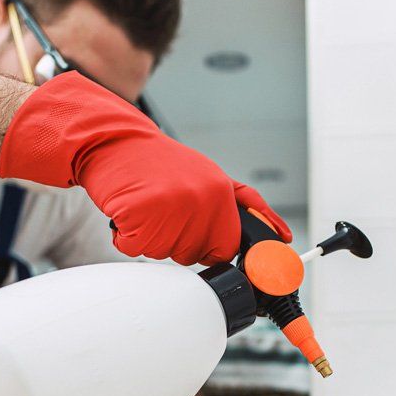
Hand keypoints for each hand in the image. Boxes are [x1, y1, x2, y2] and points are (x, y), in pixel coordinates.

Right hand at [0, 72, 290, 265]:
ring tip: (145, 204)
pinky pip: (134, 247)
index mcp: (221, 193)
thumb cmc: (159, 163)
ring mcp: (170, 208)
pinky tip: (129, 209)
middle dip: (173, 240)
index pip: (224, 248)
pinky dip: (126, 236)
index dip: (204, 247)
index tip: (191, 240)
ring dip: (148, 237)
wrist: (115, 141)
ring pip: (161, 254)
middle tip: (161, 209)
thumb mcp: (209, 176)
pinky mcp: (140, 213)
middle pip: (189, 255)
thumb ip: (245, 206)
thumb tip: (281, 235)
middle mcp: (200, 200)